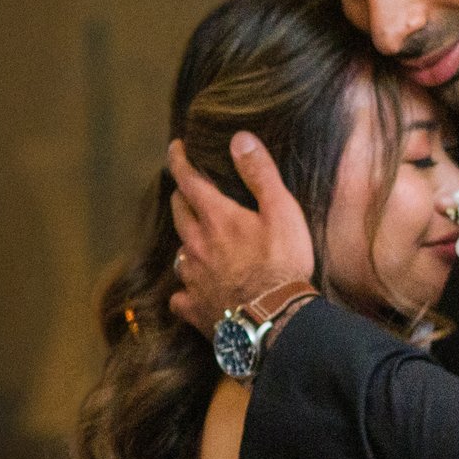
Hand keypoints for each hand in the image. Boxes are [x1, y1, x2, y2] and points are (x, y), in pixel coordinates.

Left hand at [165, 134, 316, 335]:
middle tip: (187, 190)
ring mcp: (193, 279)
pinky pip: (180, 296)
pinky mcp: (195, 308)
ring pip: (180, 252)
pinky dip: (185, 290)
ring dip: (186, 241)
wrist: (276, 320)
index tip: (175, 148)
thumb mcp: (281, 211)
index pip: (188, 181)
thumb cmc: (283, 263)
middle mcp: (197, 245)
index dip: (179, 161)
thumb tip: (239, 138)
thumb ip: (259, 174)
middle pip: (179, 213)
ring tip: (197, 240)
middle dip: (181, 197)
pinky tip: (192, 291)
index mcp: (216, 219)